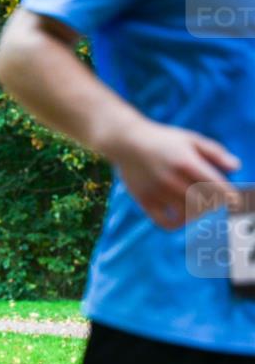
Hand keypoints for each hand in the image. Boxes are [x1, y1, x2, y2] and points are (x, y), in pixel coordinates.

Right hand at [103, 120, 239, 229]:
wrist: (126, 141)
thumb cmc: (163, 139)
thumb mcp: (190, 139)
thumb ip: (215, 152)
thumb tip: (236, 167)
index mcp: (186, 162)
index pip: (216, 186)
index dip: (230, 196)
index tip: (236, 202)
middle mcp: (171, 178)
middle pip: (203, 203)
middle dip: (214, 204)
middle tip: (214, 200)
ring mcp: (157, 191)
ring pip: (186, 214)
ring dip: (197, 213)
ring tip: (198, 207)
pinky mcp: (144, 200)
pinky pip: (165, 222)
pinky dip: (177, 224)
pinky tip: (181, 217)